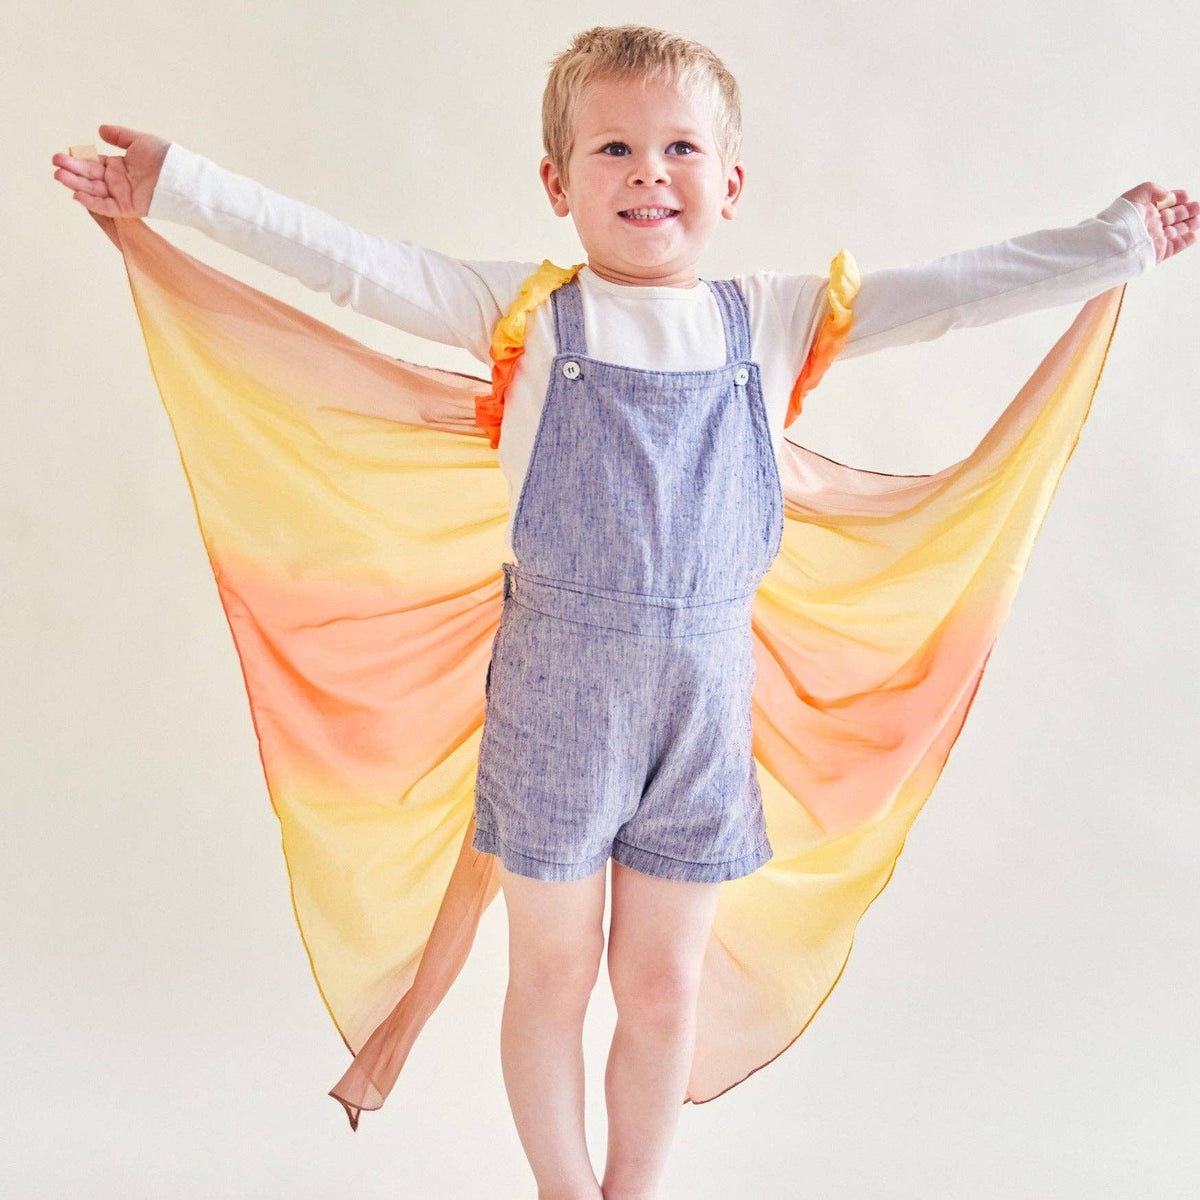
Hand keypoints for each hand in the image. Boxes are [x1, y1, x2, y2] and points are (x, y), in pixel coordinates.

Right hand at [51, 124, 169, 218]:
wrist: (182, 175)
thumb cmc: (165, 158)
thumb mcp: (139, 141)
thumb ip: (120, 136)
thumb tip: (99, 130)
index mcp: (118, 166)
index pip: (92, 164)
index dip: (77, 160)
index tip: (62, 155)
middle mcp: (117, 181)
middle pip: (90, 177)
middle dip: (72, 171)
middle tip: (55, 164)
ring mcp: (122, 195)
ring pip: (94, 191)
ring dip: (76, 185)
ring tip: (59, 176)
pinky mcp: (129, 207)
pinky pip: (107, 207)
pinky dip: (93, 202)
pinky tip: (77, 195)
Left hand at [1119, 181, 1197, 264]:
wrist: (1115, 243)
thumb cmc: (1122, 219)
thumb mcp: (1135, 195)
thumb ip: (1152, 189)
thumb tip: (1167, 195)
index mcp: (1144, 211)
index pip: (1163, 203)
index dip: (1176, 198)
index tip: (1186, 195)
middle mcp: (1150, 225)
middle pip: (1172, 217)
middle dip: (1186, 211)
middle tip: (1198, 206)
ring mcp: (1155, 239)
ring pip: (1176, 231)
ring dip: (1188, 225)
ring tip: (1198, 219)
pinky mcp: (1158, 252)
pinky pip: (1175, 247)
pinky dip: (1185, 241)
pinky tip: (1193, 235)